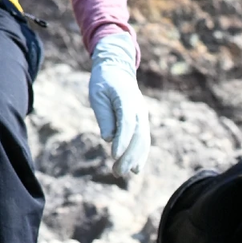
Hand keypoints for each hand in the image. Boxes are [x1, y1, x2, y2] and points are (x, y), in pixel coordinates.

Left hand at [89, 32, 150, 176]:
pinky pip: (144, 141)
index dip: (122, 141)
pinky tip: (134, 169)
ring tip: (122, 173)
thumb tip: (108, 138)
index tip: (114, 156)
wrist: (118, 69)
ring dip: (134, 159)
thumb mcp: (98, 95)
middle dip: (128, 156)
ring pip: (143, 141)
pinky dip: (140, 155)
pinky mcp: (141, 123)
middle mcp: (139, 110)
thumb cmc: (104, 81)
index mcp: (127, 99)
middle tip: (117, 172)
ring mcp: (143, 116)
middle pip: (138, 136)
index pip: (127, 124)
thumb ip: (104, 116)